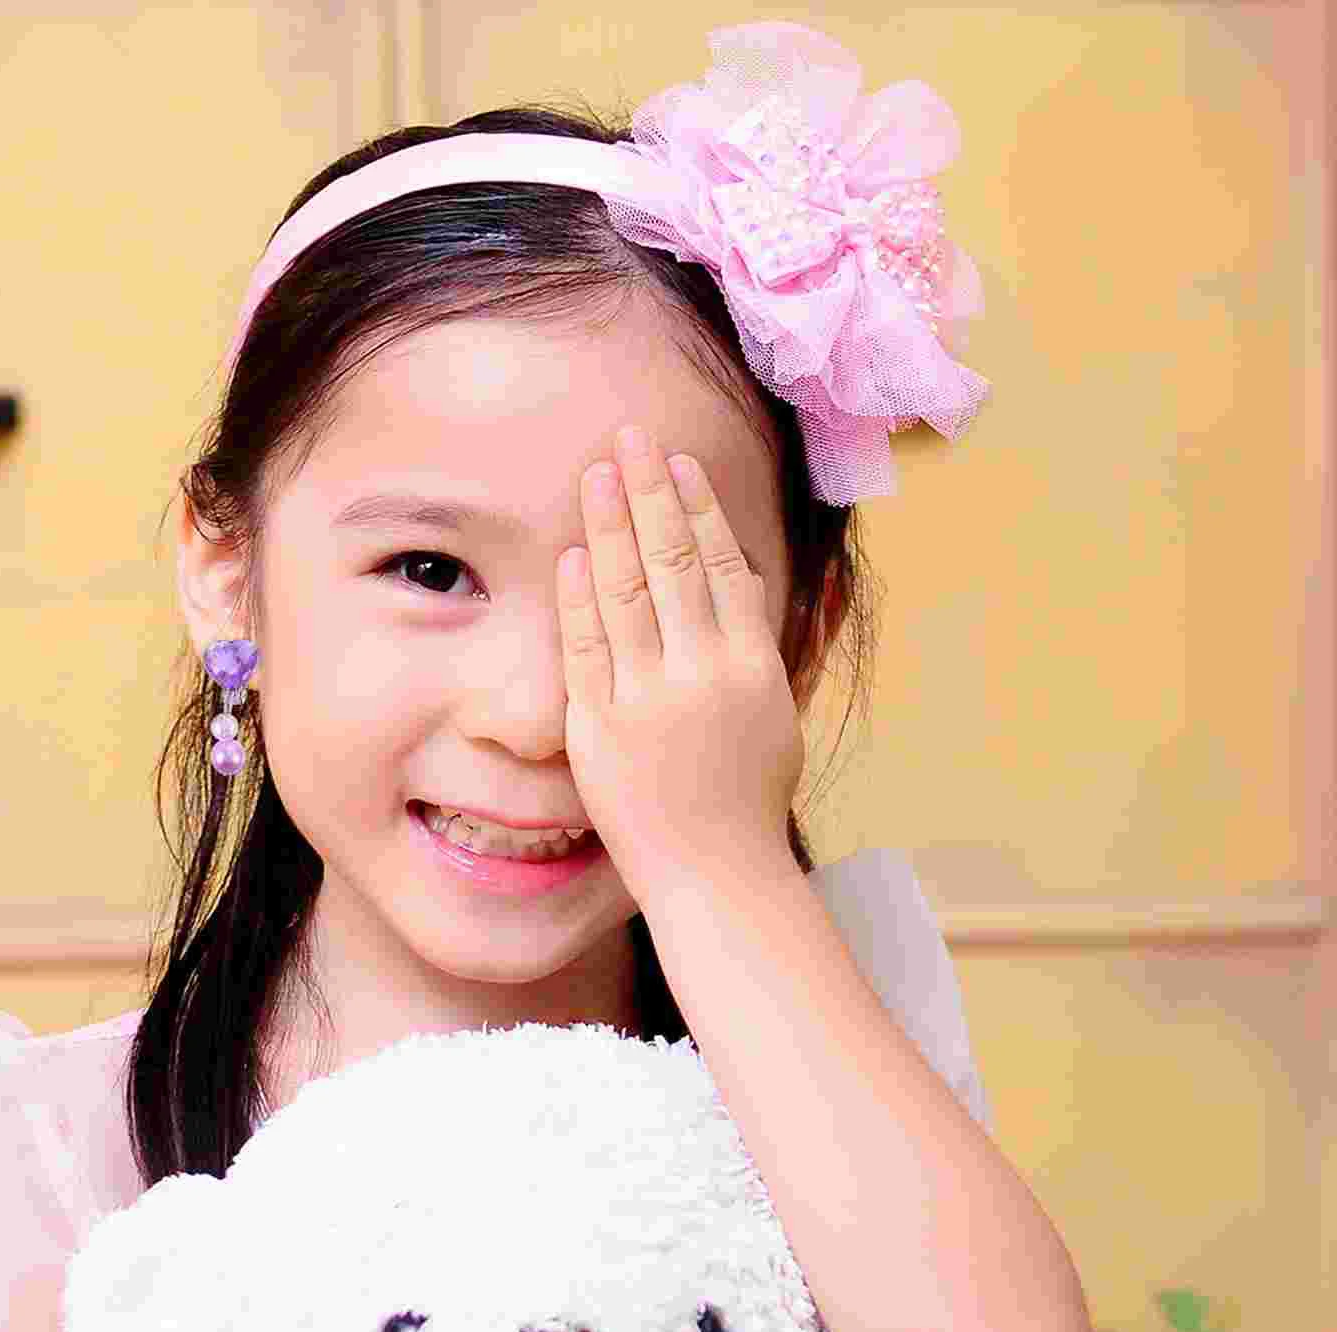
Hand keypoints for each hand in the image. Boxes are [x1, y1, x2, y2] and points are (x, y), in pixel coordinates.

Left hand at [556, 424, 803, 906]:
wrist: (715, 878)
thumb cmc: (747, 800)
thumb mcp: (775, 715)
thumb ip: (765, 643)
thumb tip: (758, 578)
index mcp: (753, 667)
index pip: (720, 567)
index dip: (697, 509)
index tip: (678, 463)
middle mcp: (704, 675)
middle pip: (671, 563)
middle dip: (649, 492)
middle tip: (629, 436)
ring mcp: (649, 701)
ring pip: (627, 594)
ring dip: (610, 527)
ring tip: (596, 475)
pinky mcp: (601, 730)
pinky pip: (586, 651)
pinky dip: (579, 599)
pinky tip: (572, 555)